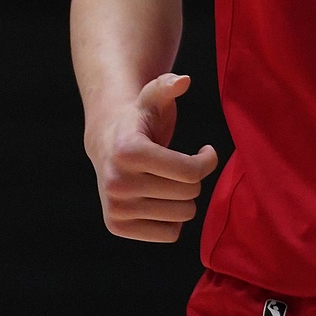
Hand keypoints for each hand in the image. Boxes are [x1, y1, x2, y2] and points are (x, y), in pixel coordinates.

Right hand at [91, 73, 217, 242]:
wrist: (107, 142)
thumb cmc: (139, 117)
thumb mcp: (152, 96)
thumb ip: (167, 84)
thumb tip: (183, 81)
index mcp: (128, 150)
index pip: (190, 172)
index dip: (207, 160)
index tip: (206, 150)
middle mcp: (116, 182)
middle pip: (188, 195)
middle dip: (195, 178)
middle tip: (186, 166)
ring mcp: (115, 208)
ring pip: (181, 216)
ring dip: (185, 198)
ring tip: (172, 180)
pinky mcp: (117, 226)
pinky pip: (169, 234)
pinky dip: (173, 219)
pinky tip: (163, 199)